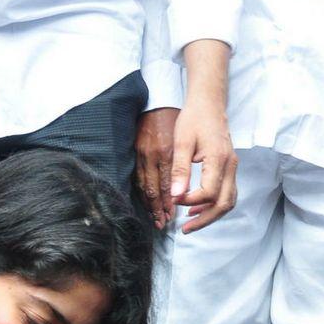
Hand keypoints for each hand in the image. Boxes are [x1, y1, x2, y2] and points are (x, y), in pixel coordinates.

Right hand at [135, 107, 178, 228]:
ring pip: (143, 184)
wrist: (161, 99)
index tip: (170, 217)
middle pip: (152, 189)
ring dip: (149, 202)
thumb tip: (181, 191)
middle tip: (161, 223)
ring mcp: (141, 153)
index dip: (168, 203)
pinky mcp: (136, 150)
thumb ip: (183, 166)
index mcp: (166, 152)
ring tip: (155, 217)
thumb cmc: (179, 119)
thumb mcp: (186, 140)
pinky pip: (138, 176)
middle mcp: (152, 155)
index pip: (166, 185)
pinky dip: (142, 190)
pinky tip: (147, 200)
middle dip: (157, 208)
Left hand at [169, 98, 237, 232]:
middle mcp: (230, 166)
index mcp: (218, 159)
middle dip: (204, 220)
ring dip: (211, 215)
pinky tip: (198, 208)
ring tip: (190, 222)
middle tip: (185, 229)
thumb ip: (179, 169)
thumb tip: (175, 195)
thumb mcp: (182, 141)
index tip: (175, 199)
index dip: (191, 201)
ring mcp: (233, 167)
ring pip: (228, 201)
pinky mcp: (230, 168)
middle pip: (223, 204)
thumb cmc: (194, 118)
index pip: (208, 193)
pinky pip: (228, 193)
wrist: (209, 103)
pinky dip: (214, 205)